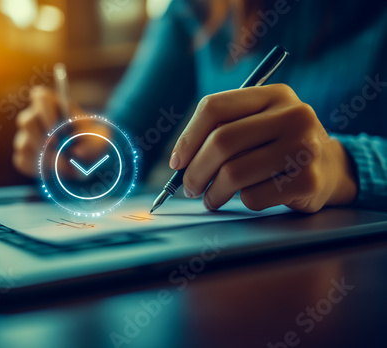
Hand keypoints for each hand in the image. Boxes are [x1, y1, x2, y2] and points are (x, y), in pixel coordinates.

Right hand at [13, 86, 84, 176]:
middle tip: (58, 151)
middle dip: (42, 138)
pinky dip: (38, 169)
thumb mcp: (100, 140)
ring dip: (44, 158)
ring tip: (65, 166)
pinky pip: (23, 161)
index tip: (55, 127)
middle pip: (26, 121)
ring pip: (24, 144)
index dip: (45, 110)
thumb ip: (92, 144)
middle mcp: (35, 117)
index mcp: (54, 105)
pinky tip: (54, 170)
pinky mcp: (23, 155)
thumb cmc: (92, 143)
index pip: (40, 96)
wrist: (87, 162)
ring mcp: (26, 136)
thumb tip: (77, 153)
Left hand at [170, 84, 357, 212]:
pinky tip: (247, 197)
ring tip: (211, 198)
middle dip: (195, 171)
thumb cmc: (278, 147)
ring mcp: (304, 147)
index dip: (188, 137)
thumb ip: (222, 131)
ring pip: (234, 173)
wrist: (330, 168)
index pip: (214, 106)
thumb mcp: (258, 125)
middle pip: (221, 141)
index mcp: (273, 94)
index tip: (177, 162)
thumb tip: (181, 161)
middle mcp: (293, 115)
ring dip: (213, 192)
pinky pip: (253, 197)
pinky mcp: (308, 180)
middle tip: (189, 187)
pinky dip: (242, 201)